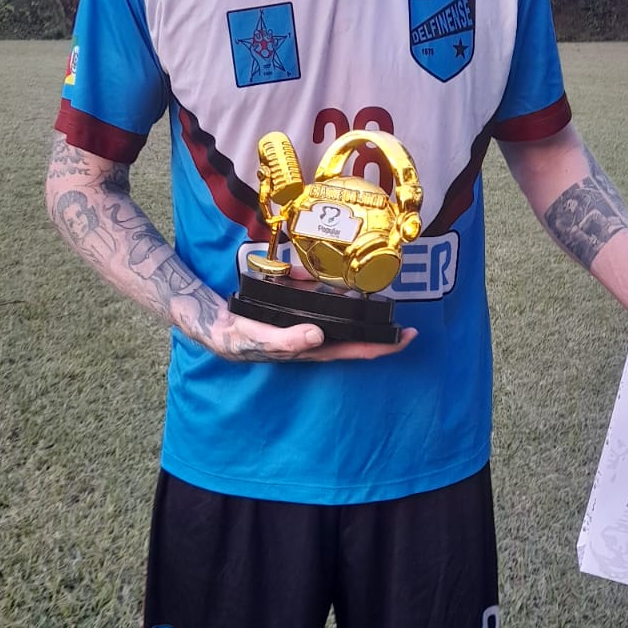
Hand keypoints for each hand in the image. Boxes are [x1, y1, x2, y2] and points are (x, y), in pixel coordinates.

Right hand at [204, 309, 416, 363]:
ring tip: (366, 289)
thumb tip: (318, 335)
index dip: (384, 346)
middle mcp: (318, 340)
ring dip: (356, 304)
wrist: (220, 328)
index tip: (408, 336)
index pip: (357, 350)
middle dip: (382, 329)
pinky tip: (320, 277)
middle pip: (358, 336)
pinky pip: (321, 299)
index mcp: (314, 349)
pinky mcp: (300, 312)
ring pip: (342, 316)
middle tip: (407, 320)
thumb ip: (288, 340)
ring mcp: (311, 327)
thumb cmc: (242, 338)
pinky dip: (326, 288)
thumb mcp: (261, 339)